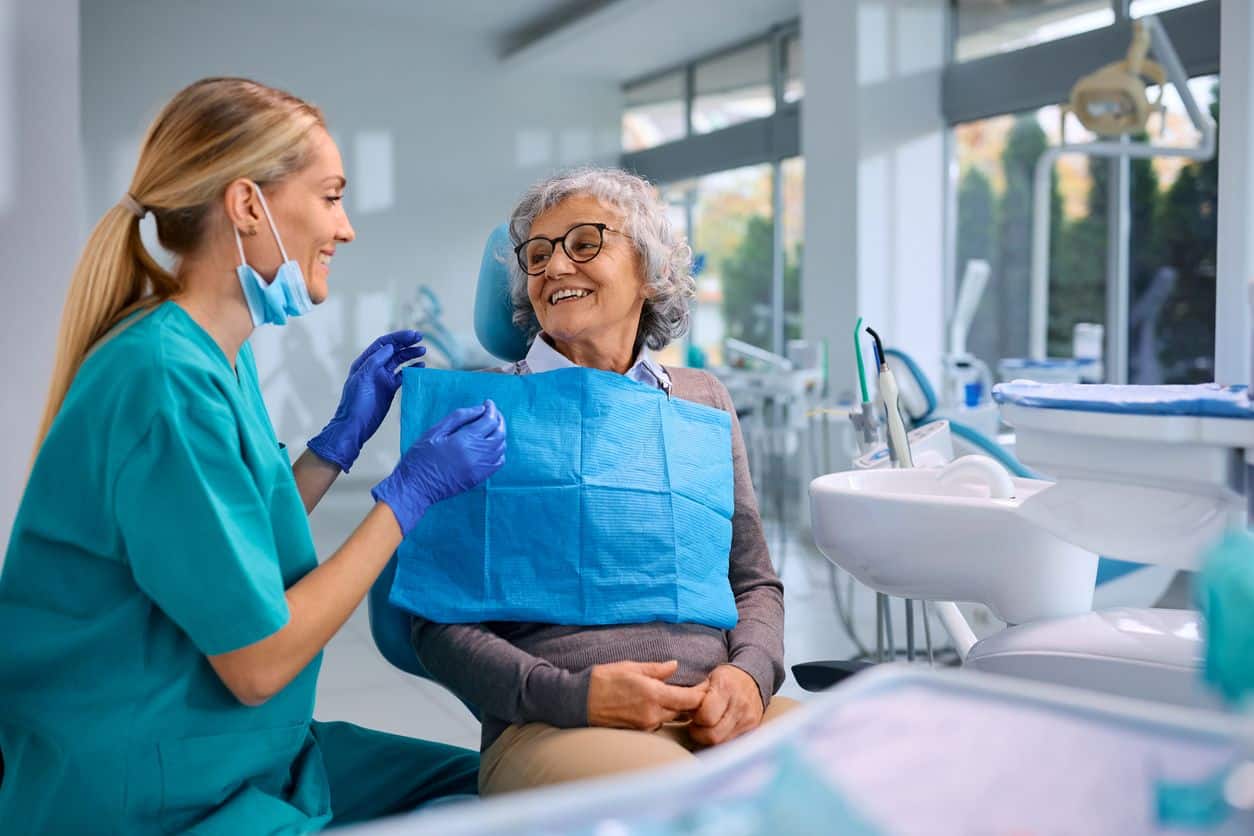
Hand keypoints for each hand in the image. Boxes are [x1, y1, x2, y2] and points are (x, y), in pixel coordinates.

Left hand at [307, 330, 425, 471]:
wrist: (355, 426)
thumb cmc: (356, 403)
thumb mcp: (363, 378)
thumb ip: (376, 361)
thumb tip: (390, 347)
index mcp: (365, 362)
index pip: (383, 344)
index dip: (398, 338)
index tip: (413, 335)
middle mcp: (374, 367)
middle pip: (393, 350)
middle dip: (406, 343)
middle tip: (421, 338)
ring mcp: (382, 378)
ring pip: (399, 361)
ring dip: (410, 355)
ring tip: (423, 351)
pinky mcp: (389, 389)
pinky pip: (402, 376)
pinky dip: (411, 370)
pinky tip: (421, 366)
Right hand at [371, 400, 505, 535]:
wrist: (416, 486)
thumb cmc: (421, 457)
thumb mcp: (435, 431)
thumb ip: (458, 418)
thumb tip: (479, 409)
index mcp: (464, 440)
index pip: (489, 421)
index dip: (491, 409)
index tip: (488, 403)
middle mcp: (477, 454)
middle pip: (499, 433)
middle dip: (498, 420)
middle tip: (492, 412)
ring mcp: (480, 468)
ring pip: (501, 447)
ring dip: (500, 434)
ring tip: (492, 426)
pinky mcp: (479, 478)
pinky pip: (498, 462)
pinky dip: (499, 451)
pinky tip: (491, 445)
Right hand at [586, 660, 708, 730]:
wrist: (579, 701)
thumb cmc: (604, 679)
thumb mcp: (631, 667)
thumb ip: (657, 669)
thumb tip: (674, 666)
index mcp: (653, 694)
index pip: (689, 699)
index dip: (701, 694)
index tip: (706, 687)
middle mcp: (652, 714)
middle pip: (682, 710)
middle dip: (688, 701)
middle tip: (693, 689)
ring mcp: (645, 725)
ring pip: (669, 717)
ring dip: (672, 708)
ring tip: (668, 695)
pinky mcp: (638, 731)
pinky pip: (656, 723)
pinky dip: (658, 714)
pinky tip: (649, 704)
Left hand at [688, 664, 763, 746]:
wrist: (754, 679)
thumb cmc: (727, 679)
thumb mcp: (709, 679)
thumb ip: (695, 695)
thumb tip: (677, 709)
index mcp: (726, 687)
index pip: (706, 716)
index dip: (696, 719)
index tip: (692, 715)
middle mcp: (740, 705)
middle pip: (714, 734)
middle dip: (700, 733)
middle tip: (696, 726)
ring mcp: (748, 719)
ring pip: (722, 742)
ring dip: (710, 738)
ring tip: (706, 728)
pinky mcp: (753, 729)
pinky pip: (732, 742)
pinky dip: (722, 739)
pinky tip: (718, 730)